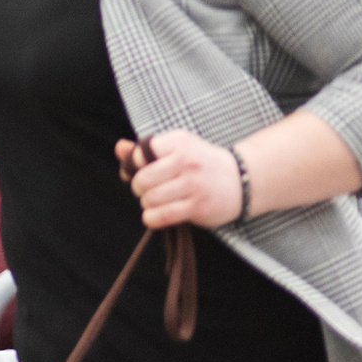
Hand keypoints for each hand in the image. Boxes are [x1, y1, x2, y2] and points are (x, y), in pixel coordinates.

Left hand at [117, 131, 241, 228]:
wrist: (241, 179)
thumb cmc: (202, 163)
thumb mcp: (178, 148)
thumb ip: (147, 150)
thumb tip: (120, 148)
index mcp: (178, 142)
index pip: (139, 155)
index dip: (132, 167)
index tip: (140, 173)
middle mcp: (185, 161)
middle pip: (142, 180)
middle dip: (140, 188)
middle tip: (150, 190)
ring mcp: (192, 184)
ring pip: (149, 199)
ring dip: (147, 204)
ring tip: (158, 201)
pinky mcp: (196, 206)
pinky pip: (160, 216)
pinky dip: (152, 218)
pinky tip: (157, 215)